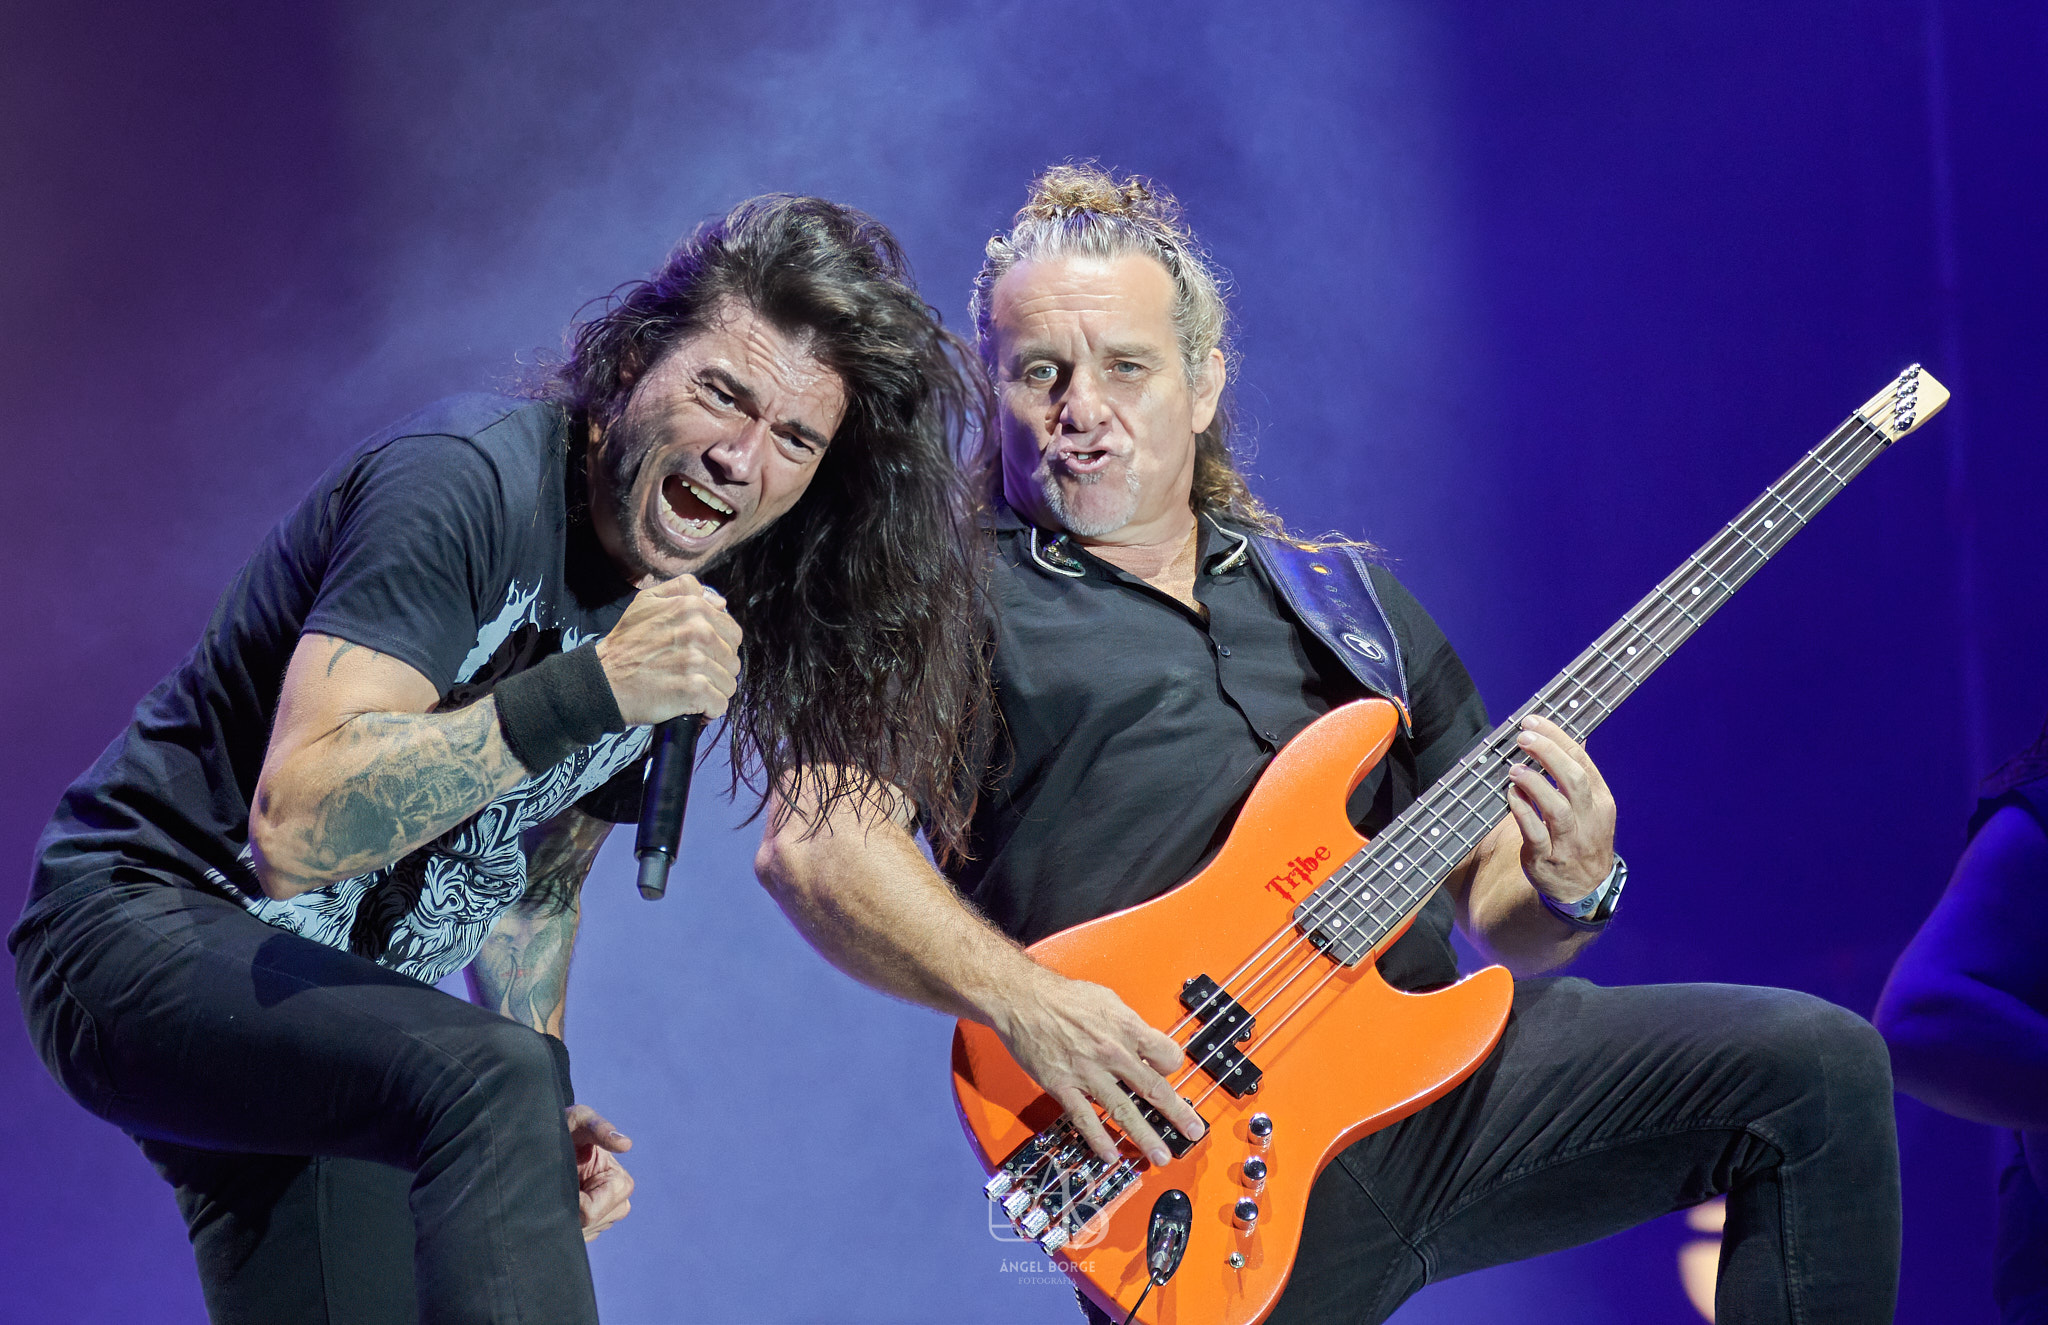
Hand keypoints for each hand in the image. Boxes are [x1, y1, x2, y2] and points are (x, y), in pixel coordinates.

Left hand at [566, 1104, 634, 1240]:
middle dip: (567, 1211)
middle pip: (588, 1226)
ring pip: (580, 1234)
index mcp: (620, 1182)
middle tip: (555, 1188)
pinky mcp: (589, 1229)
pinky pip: (574, 1239)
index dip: (572, 1203)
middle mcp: (617, 1204)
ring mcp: (603, 1219)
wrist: (546, 1141)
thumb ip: (599, 1129)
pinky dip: (561, 1227)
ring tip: (556, 1193)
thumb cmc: (565, 1127)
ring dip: (562, 1218)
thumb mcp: (579, 1120)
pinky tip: (556, 1206)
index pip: (593, 1212)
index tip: (560, 1185)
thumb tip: (626, 1144)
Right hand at [595, 575, 742, 725]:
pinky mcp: (693, 689)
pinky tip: (692, 706)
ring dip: (712, 692)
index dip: (719, 648)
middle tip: (692, 676)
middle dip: (717, 671)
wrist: (603, 682)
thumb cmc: (624, 645)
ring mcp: (696, 660)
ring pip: (729, 683)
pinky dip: (708, 710)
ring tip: (689, 690)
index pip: (732, 633)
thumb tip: (720, 603)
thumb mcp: (646, 601)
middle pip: (733, 659)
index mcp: (692, 607)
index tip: (700, 657)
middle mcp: (698, 631)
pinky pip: (720, 703)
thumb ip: (684, 591)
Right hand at [992, 967, 1206, 1166]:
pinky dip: (1098, 1139)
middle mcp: (1112, 1052)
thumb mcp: (1107, 999)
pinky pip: (1084, 1117)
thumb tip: (1144, 1041)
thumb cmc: (1063, 996)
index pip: (1166, 1056)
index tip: (1168, 1074)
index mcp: (1127, 1028)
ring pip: (1123, 1110)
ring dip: (1144, 1136)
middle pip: (1153, 1089)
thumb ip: (1128, 1024)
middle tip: (1193, 1132)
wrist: (1022, 998)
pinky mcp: (1062, 1085)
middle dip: (1177, 1114)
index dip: (1172, 1067)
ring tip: (1161, 1156)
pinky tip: (1111, 1154)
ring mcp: (1088, 1072)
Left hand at [1504, 714, 1616, 906]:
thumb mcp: (1591, 807)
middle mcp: (1588, 820)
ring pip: (1556, 808)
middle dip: (1548, 754)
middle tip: (1523, 737)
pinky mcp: (1547, 859)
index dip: (1558, 739)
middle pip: (1573, 780)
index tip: (1535, 722)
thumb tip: (1572, 737)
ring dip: (1534, 784)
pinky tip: (1511, 795)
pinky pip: (1534, 833)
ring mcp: (1569, 841)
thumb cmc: (1582, 838)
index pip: (1582, 762)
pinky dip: (1522, 812)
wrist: (1585, 890)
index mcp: (1600, 801)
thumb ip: (1579, 775)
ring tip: (1514, 769)